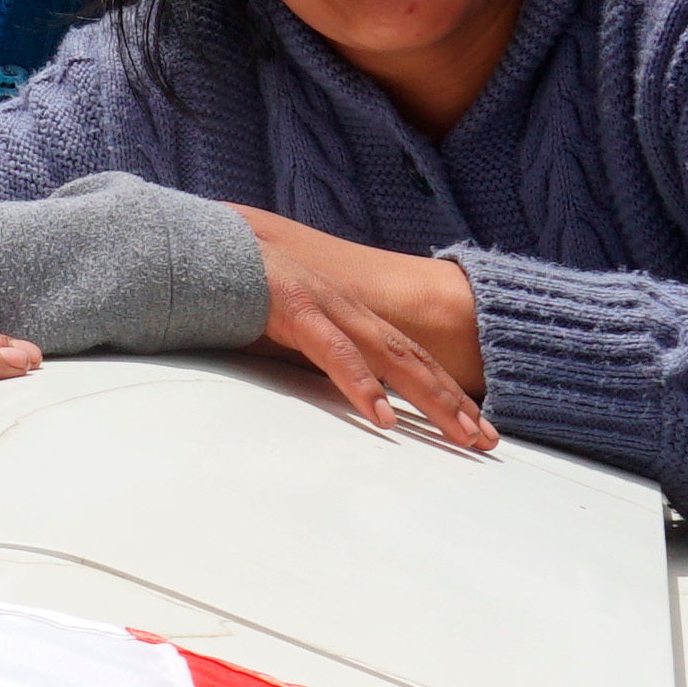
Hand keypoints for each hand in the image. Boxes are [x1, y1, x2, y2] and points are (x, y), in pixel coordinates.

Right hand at [232, 208, 488, 446]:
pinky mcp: (297, 310)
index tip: (475, 427)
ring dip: (429, 398)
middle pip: (415, 361)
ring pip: (391, 358)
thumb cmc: (239, 289)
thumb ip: (312, 351)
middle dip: (455, 402)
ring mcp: (327, 307)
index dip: (446, 392)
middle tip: (486, 442)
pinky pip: (337, 354)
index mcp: (350, 315)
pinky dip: (363, 386)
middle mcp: (350, 310)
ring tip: (458, 434)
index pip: (411, 357)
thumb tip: (333, 387)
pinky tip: (384, 417)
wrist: (201, 244)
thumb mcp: (285, 328)